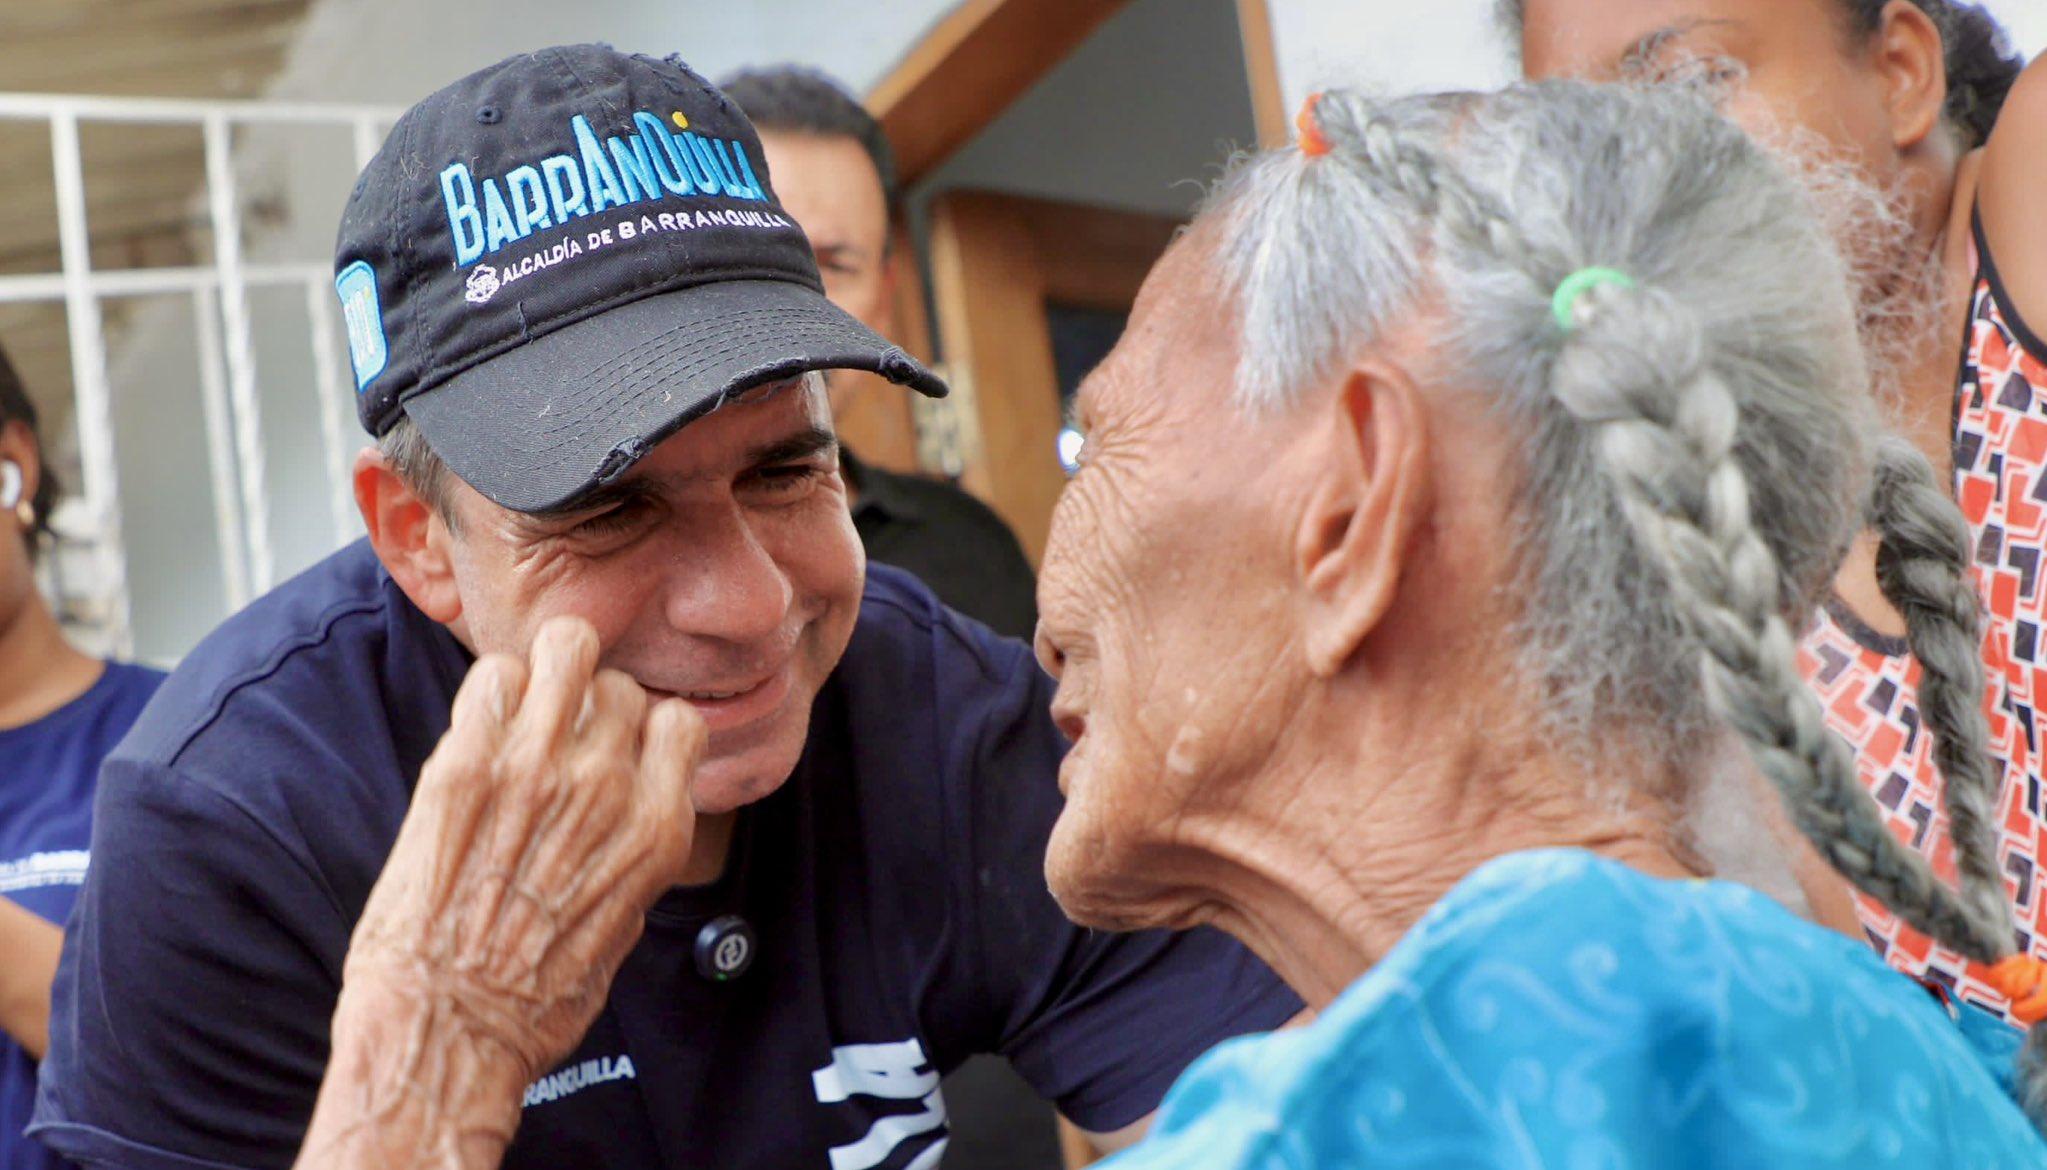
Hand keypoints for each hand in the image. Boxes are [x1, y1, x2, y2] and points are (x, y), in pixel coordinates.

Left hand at [300, 617, 702, 1169]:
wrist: (446, 1028)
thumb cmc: (533, 997)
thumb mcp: (623, 925)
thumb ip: (632, 853)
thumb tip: (628, 810)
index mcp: (655, 831)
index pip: (679, 723)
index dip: (647, 731)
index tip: (619, 751)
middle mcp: (606, 788)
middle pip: (619, 688)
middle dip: (592, 705)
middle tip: (557, 737)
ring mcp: (534, 768)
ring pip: (565, 648)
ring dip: (548, 670)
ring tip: (525, 705)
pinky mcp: (463, 766)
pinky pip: (493, 677)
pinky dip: (491, 693)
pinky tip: (480, 731)